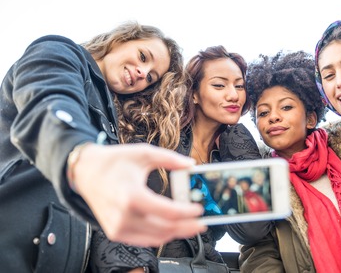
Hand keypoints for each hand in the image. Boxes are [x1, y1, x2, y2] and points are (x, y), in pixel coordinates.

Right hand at [73, 143, 205, 246]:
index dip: (188, 213)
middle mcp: (124, 216)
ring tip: (190, 225)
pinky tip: (171, 228)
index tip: (199, 208)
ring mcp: (118, 228)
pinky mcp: (116, 233)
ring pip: (156, 238)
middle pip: (165, 229)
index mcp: (131, 196)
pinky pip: (144, 240)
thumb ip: (170, 159)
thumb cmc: (113, 162)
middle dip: (187, 227)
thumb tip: (190, 165)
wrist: (86, 172)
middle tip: (202, 223)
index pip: (168, 212)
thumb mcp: (143, 153)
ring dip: (176, 233)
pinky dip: (160, 235)